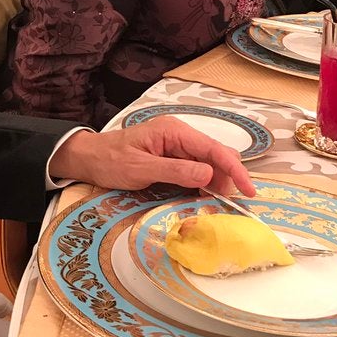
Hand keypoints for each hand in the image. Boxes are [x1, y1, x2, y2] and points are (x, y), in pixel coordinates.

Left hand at [49, 118, 255, 197]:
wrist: (88, 159)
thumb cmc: (110, 160)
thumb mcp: (141, 168)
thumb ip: (175, 171)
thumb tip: (209, 175)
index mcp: (173, 131)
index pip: (213, 148)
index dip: (234, 169)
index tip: (248, 190)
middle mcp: (179, 136)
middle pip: (215, 156)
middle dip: (228, 178)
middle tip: (231, 204)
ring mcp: (176, 147)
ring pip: (207, 165)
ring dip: (216, 184)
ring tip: (219, 204)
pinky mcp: (171, 159)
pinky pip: (195, 172)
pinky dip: (203, 185)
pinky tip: (204, 198)